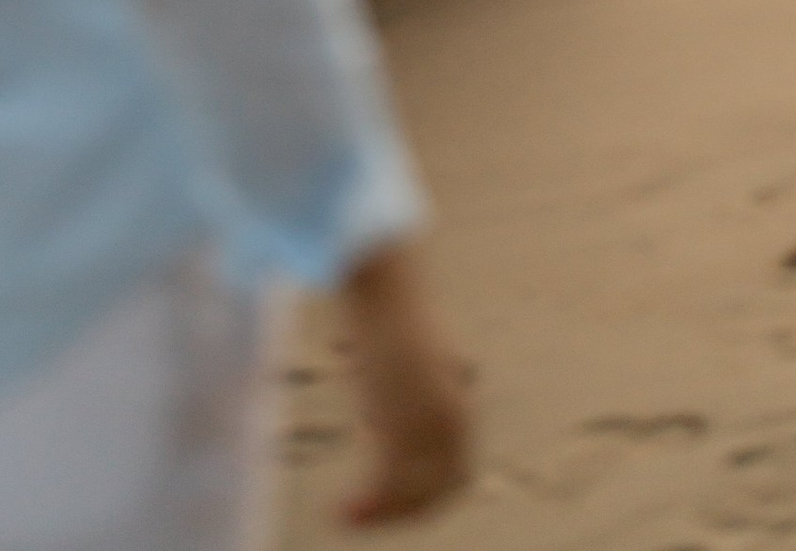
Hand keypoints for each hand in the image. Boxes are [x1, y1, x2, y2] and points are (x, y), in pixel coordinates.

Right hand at [337, 240, 472, 525]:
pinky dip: (367, 506)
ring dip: (381, 514)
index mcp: (458, 401)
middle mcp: (452, 417)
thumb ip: (404, 372)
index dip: (428, 495)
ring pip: (414, 493)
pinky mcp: (403, 421)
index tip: (391, 501)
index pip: (456, 471)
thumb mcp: (404, 348)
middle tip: (362, 517)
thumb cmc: (390, 301)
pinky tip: (337, 512)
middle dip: (405, 510)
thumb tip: (384, 366)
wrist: (388, 277)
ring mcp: (430, 421)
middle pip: (440, 488)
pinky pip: (388, 484)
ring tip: (343, 518)